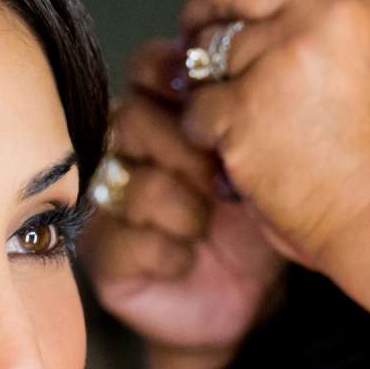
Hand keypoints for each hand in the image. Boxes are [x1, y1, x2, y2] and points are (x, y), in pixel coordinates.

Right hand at [86, 39, 290, 353]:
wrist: (250, 303)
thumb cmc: (259, 223)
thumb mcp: (265, 162)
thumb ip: (249, 115)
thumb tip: (251, 74)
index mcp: (165, 112)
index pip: (150, 66)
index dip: (178, 79)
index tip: (219, 110)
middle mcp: (127, 150)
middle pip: (133, 117)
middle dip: (187, 150)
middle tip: (223, 180)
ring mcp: (108, 201)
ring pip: (132, 180)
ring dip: (184, 208)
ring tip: (210, 226)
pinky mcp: (103, 254)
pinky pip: (124, 237)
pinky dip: (169, 251)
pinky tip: (189, 260)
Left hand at [173, 0, 369, 314]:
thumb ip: (322, 44)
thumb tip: (247, 37)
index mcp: (364, 2)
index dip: (238, 9)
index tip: (220, 26)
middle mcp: (323, 15)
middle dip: (202, 21)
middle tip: (188, 52)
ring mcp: (281, 59)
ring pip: (206, 59)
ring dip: (210, 95)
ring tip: (241, 133)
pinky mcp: (246, 109)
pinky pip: (197, 113)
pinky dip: (208, 140)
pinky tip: (240, 163)